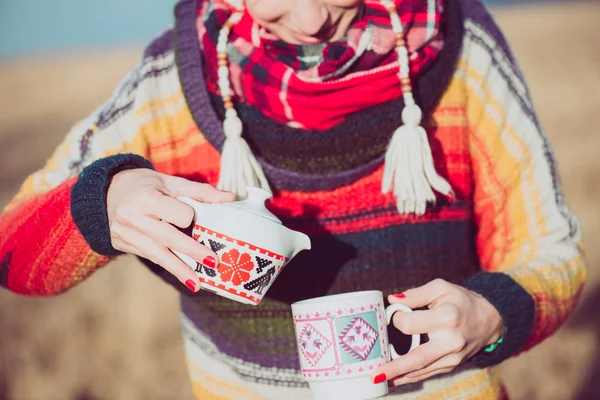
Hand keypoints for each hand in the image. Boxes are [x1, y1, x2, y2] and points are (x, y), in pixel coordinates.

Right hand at [106, 169, 235, 291]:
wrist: (106, 191)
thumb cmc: (146, 185)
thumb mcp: (171, 182)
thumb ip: (201, 192)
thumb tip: (231, 197)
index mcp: (146, 197)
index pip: (177, 213)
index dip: (189, 216)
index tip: (194, 217)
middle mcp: (132, 216)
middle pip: (168, 237)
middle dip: (191, 252)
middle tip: (213, 263)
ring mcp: (124, 233)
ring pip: (157, 254)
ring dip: (179, 270)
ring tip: (197, 284)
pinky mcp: (121, 244)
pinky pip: (149, 257)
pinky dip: (167, 265)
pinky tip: (183, 276)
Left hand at [372, 279, 503, 385]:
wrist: (489, 319)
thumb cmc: (461, 301)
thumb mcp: (441, 288)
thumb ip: (416, 294)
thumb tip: (393, 300)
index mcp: (447, 318)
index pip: (411, 324)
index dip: (397, 319)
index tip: (396, 314)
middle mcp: (450, 341)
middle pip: (417, 358)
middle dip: (395, 367)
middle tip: (374, 374)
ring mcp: (451, 357)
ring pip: (421, 370)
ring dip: (398, 376)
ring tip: (376, 379)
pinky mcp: (450, 366)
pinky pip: (427, 373)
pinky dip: (409, 377)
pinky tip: (393, 379)